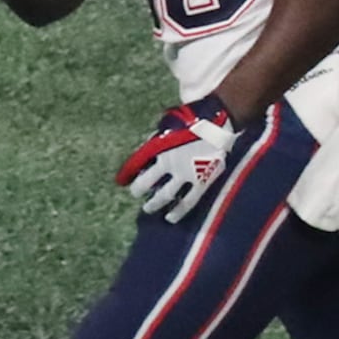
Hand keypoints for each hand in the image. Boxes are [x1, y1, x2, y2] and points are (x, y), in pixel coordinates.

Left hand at [115, 95, 248, 222]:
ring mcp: (186, 174)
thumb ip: (157, 139)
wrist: (218, 123)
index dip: (127, 173)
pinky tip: (171, 218)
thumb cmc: (192, 120)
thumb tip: (146, 150)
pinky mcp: (202, 182)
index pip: (137, 164)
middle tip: (136, 195)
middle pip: (147, 183)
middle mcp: (170, 163)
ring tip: (148, 208)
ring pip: (166, 196)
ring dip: (155, 204)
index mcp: (160, 148)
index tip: (121, 181)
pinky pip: (188, 201)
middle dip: (139, 190)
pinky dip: (178, 211)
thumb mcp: (168, 125)